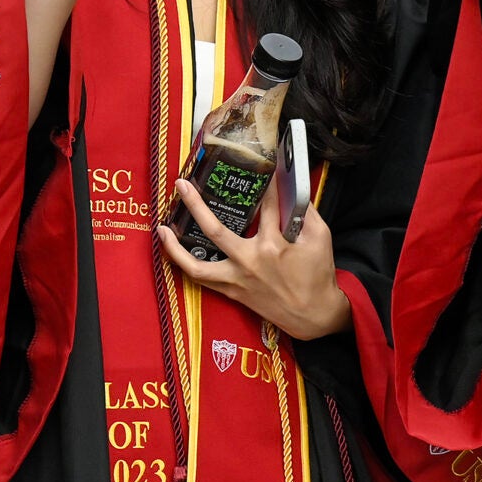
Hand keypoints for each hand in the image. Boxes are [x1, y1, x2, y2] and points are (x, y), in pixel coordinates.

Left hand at [157, 181, 352, 340]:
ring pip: (197, 264)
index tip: (261, 166)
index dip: (264, 183)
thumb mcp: (321, 238)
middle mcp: (249, 261)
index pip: (265, 205)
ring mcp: (237, 278)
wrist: (314, 315)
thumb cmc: (318, 276)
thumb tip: (291, 190)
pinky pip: (202, 279)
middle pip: (215, 229)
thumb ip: (306, 212)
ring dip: (175, 246)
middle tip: (181, 184)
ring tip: (161, 227)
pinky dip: (185, 265)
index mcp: (273, 245)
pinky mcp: (233, 291)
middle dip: (195, 204)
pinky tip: (174, 251)